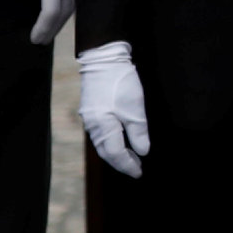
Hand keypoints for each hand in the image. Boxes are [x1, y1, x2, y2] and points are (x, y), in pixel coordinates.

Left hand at [0, 0, 76, 45]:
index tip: (34, 39)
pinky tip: (65, 10)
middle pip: (64, 13)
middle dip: (52, 28)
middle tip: (40, 41)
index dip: (43, 27)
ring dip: (62, 20)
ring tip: (52, 29)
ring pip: (74, 6)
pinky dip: (70, 9)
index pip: (51, 10)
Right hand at [75, 40, 148, 176]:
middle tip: (136, 168)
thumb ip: (138, 133)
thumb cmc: (121, 83)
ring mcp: (89, 118)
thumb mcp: (135, 109)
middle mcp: (93, 126)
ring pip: (102, 143)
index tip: (139, 172)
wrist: (103, 59)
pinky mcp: (90, 110)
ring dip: (115, 153)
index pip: (115, 154)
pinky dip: (110, 142)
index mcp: (103, 126)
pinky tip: (120, 141)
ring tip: (130, 157)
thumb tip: (142, 151)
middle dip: (120, 162)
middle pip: (106, 152)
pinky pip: (100, 134)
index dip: (127, 165)